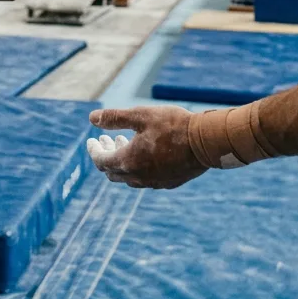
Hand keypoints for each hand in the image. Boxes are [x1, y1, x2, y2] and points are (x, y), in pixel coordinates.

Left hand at [86, 106, 206, 188]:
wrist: (207, 142)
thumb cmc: (173, 125)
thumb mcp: (140, 115)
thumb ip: (114, 118)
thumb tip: (91, 118)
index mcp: (128, 161)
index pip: (101, 161)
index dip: (93, 151)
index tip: (91, 141)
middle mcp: (138, 177)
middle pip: (112, 172)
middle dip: (106, 155)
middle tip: (106, 139)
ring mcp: (154, 182)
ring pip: (128, 177)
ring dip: (121, 161)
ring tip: (124, 141)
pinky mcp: (168, 183)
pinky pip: (145, 179)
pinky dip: (137, 167)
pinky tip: (144, 153)